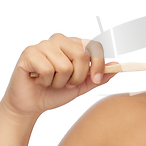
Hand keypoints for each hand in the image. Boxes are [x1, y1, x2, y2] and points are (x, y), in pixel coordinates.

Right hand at [1, 33, 116, 117]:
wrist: (31, 105)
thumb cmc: (55, 92)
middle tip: (67, 83)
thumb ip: (99, 76)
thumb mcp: (82, 86)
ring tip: (51, 82)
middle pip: (82, 55)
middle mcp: (59, 40)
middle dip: (77, 77)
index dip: (99, 64)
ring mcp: (43, 45)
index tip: (96, 80)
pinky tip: (39, 80)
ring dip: (60, 82)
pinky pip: (47, 69)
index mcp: (74, 44)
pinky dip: (46, 81)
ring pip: (64, 65)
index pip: (94, 46)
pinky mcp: (29, 52)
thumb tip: (116, 66)